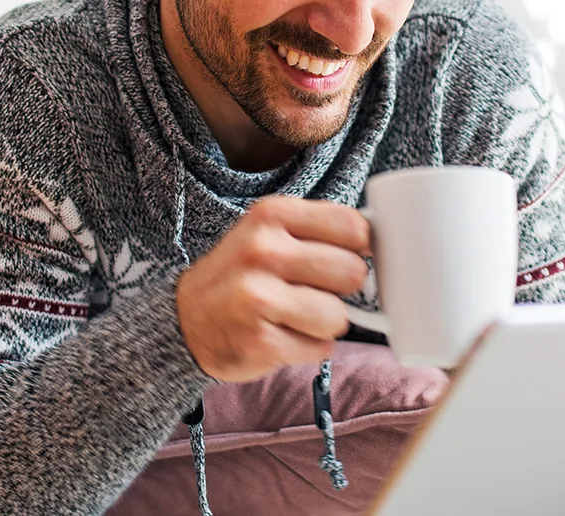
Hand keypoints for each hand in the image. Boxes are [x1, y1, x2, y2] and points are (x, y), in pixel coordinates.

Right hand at [176, 196, 370, 382]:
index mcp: (272, 215)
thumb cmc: (241, 275)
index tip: (344, 257)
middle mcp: (263, 250)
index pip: (352, 226)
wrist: (183, 320)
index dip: (359, 248)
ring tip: (293, 316)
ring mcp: (259, 297)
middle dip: (341, 290)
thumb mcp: (268, 234)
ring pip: (339, 316)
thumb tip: (381, 245)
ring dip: (325, 324)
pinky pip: (320, 349)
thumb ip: (318, 232)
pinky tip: (280, 336)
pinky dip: (308, 348)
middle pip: (352, 273)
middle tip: (313, 291)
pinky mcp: (260, 341)